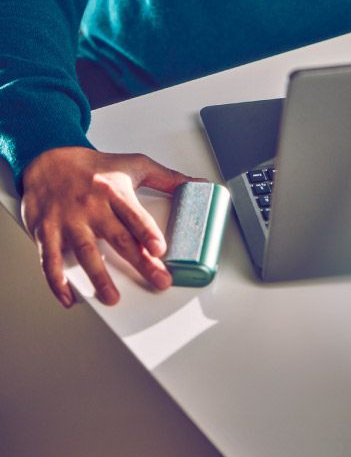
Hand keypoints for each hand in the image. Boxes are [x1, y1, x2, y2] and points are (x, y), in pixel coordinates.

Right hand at [21, 147, 203, 307]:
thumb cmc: (92, 167)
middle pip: (118, 238)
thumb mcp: (132, 165)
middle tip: (159, 281)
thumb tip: (198, 185)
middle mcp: (91, 207)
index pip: (134, 214)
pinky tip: (69, 298)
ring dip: (99, 277)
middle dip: (140, 262)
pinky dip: (57, 282)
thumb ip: (166, 178)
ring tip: (112, 297)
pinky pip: (50, 260)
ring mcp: (68, 221)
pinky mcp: (46, 231)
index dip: (147, 232)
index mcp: (114, 191)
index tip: (159, 249)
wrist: (45, 158)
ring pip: (85, 251)